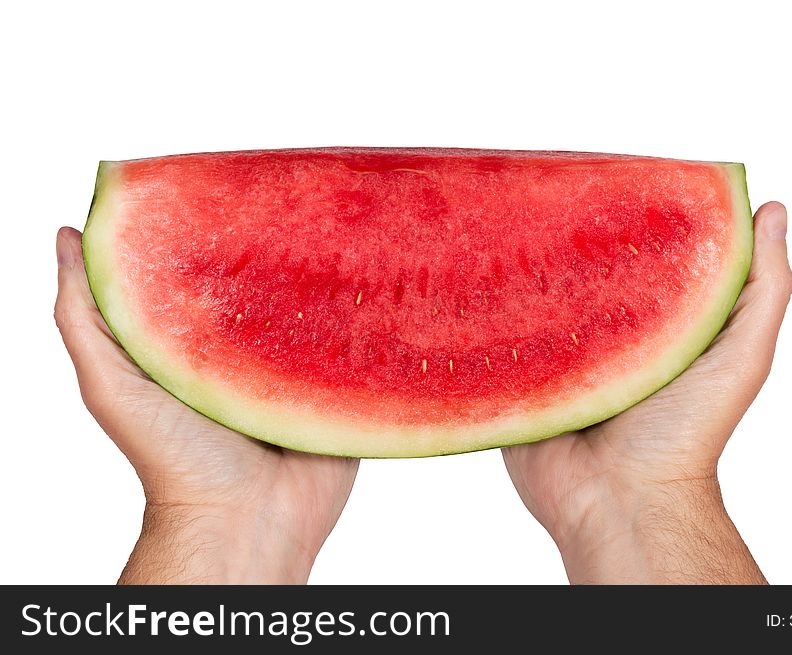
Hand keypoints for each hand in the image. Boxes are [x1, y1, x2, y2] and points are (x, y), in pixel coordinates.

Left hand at [55, 227, 358, 583]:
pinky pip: (356, 347)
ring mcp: (297, 369)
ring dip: (329, 277)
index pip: (204, 273)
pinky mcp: (338, 389)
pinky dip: (365, 319)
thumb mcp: (109, 382)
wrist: (243, 522)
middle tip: (299, 194)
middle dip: (279, 246)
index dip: (209, 231)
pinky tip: (378, 283)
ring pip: (316, 310)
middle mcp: (248, 350)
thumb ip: (87, 315)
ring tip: (347, 228)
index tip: (220, 179)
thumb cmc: (170, 458)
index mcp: (197, 342)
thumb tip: (67, 234)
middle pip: (265, 285)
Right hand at [504, 202, 791, 583]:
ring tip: (495, 223)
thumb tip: (771, 209)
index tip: (614, 174)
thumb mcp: (742, 353)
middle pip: (578, 277)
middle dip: (562, 240)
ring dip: (517, 274)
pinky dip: (483, 319)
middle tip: (541, 189)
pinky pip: (495, 346)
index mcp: (649, 324)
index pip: (636, 259)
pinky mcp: (517, 384)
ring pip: (531, 305)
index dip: (629, 221)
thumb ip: (761, 287)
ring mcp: (556, 360)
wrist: (623, 500)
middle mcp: (601, 338)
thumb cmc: (688, 431)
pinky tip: (466, 281)